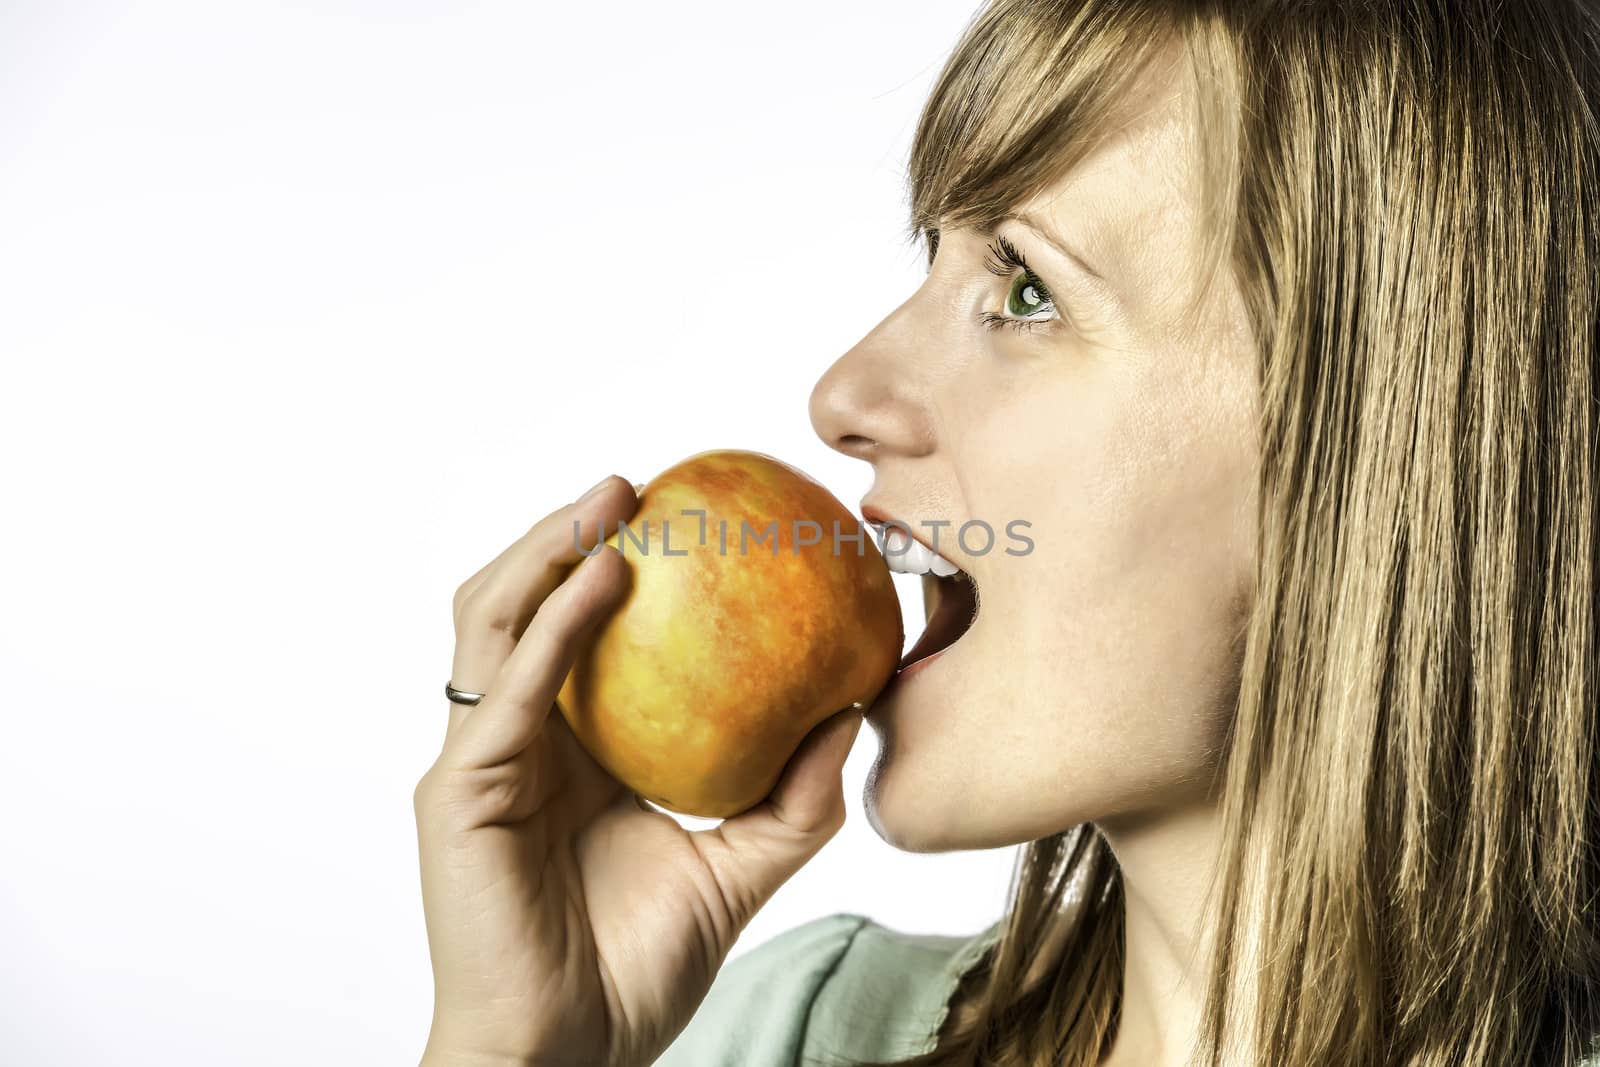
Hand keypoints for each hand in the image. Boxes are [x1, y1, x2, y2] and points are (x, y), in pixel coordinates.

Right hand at [414, 474, 864, 1066]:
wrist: (570, 1058)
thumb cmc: (632, 972)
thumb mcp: (736, 869)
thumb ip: (792, 800)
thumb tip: (855, 716)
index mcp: (568, 754)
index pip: (576, 638)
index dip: (608, 569)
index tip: (679, 515)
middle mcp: (515, 743)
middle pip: (521, 607)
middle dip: (565, 534)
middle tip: (634, 483)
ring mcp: (480, 760)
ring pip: (492, 622)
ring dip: (545, 551)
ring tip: (606, 501)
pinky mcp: (459, 789)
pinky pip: (508, 688)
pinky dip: (553, 625)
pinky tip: (601, 581)